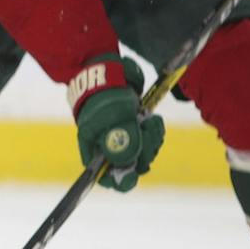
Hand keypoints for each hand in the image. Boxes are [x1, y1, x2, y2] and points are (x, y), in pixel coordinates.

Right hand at [67, 53, 165, 191]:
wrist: (108, 68)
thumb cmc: (106, 94)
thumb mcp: (114, 118)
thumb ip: (123, 142)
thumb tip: (129, 165)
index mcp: (94, 148)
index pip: (106, 177)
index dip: (120, 180)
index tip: (134, 170)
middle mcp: (108, 147)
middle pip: (130, 166)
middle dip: (144, 152)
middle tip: (146, 131)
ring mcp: (122, 137)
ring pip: (144, 154)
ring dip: (152, 140)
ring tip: (149, 121)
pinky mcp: (135, 127)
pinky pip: (150, 140)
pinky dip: (155, 133)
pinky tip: (153, 120)